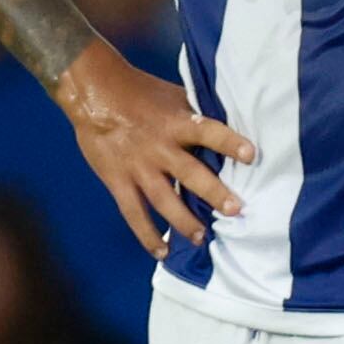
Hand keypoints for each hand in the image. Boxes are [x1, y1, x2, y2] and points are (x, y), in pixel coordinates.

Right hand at [56, 41, 253, 256]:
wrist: (93, 92)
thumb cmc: (140, 92)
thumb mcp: (173, 95)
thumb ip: (196, 113)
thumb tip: (229, 123)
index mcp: (176, 123)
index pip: (209, 132)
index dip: (229, 143)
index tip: (250, 155)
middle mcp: (160, 148)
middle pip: (190, 174)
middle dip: (214, 193)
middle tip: (235, 210)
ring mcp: (138, 167)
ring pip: (164, 200)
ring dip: (184, 222)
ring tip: (201, 238)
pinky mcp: (118, 181)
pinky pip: (134, 213)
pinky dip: (147, 234)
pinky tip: (161, 251)